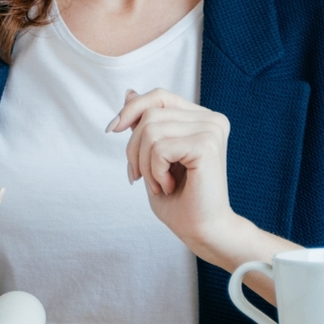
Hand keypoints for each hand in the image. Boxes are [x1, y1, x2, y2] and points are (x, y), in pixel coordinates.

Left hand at [104, 89, 272, 265]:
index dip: (131, 109)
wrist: (202, 231)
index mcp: (201, 118)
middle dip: (133, 148)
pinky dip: (154, 172)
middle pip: (150, 113)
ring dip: (144, 164)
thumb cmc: (179, 200)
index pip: (159, 96)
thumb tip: (129, 93)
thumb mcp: (152, 156)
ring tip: (159, 184)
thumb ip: (145, 124)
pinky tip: (169, 185)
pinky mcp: (207, 144)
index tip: (112, 130)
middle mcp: (211, 119)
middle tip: (140, 177)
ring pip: (151, 130)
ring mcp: (211, 129)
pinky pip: (159, 148)